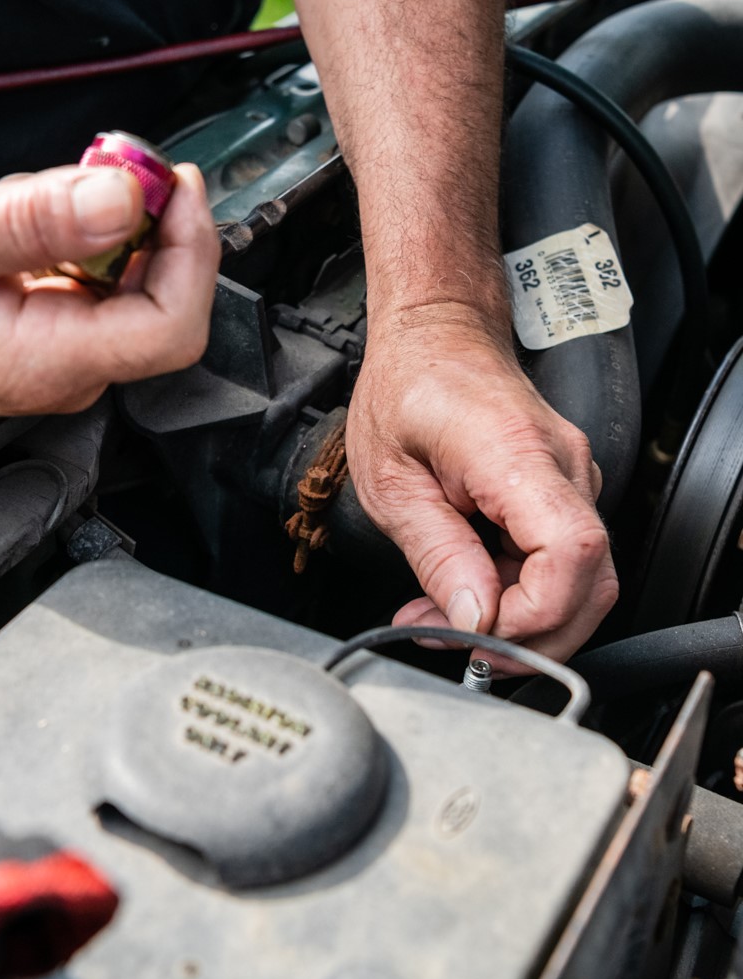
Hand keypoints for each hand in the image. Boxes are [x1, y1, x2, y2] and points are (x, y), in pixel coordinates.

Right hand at [0, 163, 218, 415]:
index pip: (171, 327)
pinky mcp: (44, 333)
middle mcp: (60, 370)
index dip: (191, 250)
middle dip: (152, 220)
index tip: (167, 181)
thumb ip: (25, 223)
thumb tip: (120, 201)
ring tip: (36, 191)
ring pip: (129, 283)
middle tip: (107, 158)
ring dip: (109, 220)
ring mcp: (55, 355)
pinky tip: (26, 217)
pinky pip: (94, 279)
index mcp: (40, 362)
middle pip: (162, 300)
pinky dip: (81, 233)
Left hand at [345, 306, 617, 667]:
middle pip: (589, 583)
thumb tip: (472, 618)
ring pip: (578, 579)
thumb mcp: (390, 480)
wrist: (434, 333)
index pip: (572, 553)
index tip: (475, 633)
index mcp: (514, 453)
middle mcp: (561, 465)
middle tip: (451, 645)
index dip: (532, 613)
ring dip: (516, 619)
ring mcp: (570, 476)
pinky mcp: (560, 488)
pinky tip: (462, 592)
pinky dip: (515, 590)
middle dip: (526, 637)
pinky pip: (557, 558)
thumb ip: (435, 553)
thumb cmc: (407, 387)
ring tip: (440, 619)